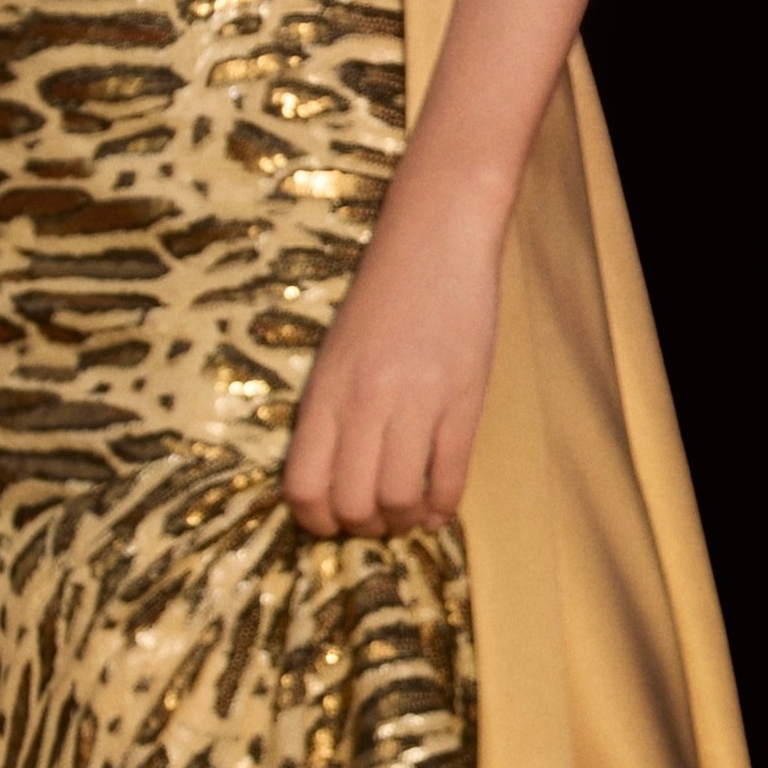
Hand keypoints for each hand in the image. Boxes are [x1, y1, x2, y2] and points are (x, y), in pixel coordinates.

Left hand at [279, 196, 498, 540]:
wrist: (435, 239)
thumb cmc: (383, 295)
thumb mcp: (336, 352)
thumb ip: (331, 410)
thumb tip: (334, 475)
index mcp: (325, 391)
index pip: (303, 485)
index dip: (315, 521)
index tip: (331, 525)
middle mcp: (364, 403)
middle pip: (352, 503)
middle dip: (363, 528)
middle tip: (376, 522)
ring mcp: (416, 403)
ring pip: (400, 499)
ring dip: (405, 520)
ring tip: (411, 513)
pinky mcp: (463, 401)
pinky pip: (450, 478)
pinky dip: (444, 507)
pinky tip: (441, 506)